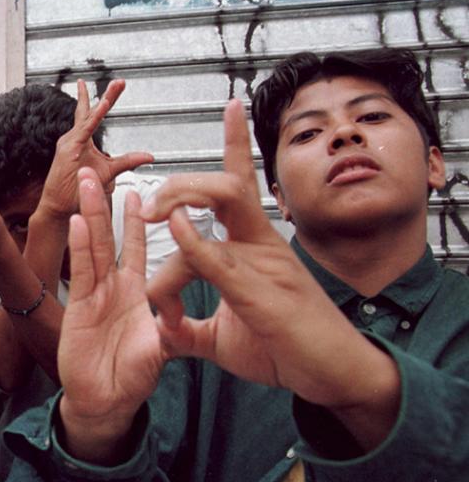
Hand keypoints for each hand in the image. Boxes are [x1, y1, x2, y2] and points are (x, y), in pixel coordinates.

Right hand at [38, 79, 153, 219]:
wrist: (60, 207)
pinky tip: (103, 107)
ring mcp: (69, 142)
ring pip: (87, 118)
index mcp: (82, 140)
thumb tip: (148, 156)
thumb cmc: (78, 190)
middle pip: (90, 110)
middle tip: (120, 82)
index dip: (107, 99)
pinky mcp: (68, 150)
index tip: (117, 85)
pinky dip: (93, 118)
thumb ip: (127, 161)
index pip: (94, 115)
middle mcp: (74, 137)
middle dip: (107, 95)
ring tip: (114, 91)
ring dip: (102, 103)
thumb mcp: (110, 172)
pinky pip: (83, 130)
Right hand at [56, 168, 166, 463]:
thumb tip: (184, 312)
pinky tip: (77, 222)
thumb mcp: (159, 347)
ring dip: (89, 215)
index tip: (138, 193)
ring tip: (84, 184)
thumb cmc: (132, 378)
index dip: (136, 221)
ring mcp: (94, 296)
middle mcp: (112, 288)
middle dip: (102, 205)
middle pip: (107, 238)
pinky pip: (83, 272)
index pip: (135, 248)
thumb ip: (168, 325)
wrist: (108, 403)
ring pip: (93, 247)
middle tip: (94, 173)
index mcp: (134, 293)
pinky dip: (80, 247)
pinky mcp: (80, 308)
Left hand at [142, 101, 398, 421]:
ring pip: (226, 203)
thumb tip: (160, 329)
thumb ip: (187, 329)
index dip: (237, 143)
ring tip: (153, 210)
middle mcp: (261, 244)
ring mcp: (265, 263)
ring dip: (183, 196)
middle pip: (228, 184)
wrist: (331, 377)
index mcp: (254, 246)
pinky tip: (174, 224)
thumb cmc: (284, 349)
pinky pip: (221, 258)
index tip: (234, 104)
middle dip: (185, 180)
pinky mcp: (261, 293)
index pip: (241, 185)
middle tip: (150, 200)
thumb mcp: (223, 338)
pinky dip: (195, 239)